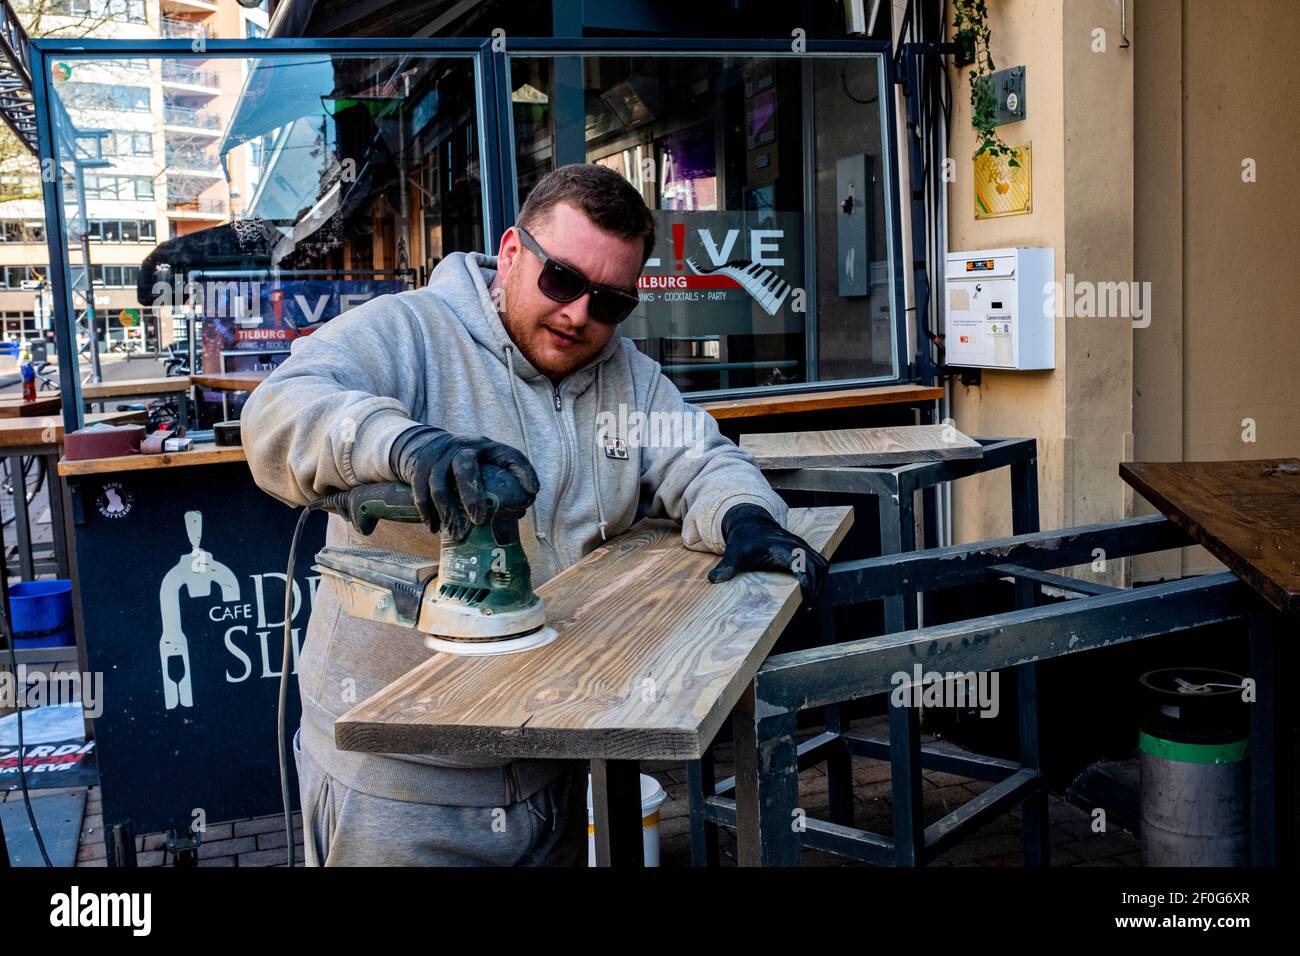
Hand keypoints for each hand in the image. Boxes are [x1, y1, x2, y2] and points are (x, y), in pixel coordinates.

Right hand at [389, 426, 538, 540]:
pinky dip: (428, 513)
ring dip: (448, 512)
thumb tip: (519, 511)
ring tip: (457, 533)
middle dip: (471, 496)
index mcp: (484, 447)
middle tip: (479, 520)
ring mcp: (437, 457)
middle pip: (464, 468)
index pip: (508, 454)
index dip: (522, 471)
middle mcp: (461, 448)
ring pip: (439, 485)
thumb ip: (499, 479)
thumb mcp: (482, 461)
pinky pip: (420, 493)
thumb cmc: (462, 462)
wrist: (422, 444)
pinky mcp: (419, 468)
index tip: (532, 492)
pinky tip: (434, 528)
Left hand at [706, 504, 828, 597]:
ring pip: (823, 565)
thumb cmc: (744, 540)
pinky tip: (809, 592)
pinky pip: (820, 563)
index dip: (808, 579)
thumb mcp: (734, 553)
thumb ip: (727, 566)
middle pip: (818, 566)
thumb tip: (714, 579)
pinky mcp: (805, 550)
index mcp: (782, 548)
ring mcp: (802, 547)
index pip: (803, 562)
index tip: (806, 595)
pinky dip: (820, 577)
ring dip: (821, 583)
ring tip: (809, 600)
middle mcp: (796, 546)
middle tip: (806, 604)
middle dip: (817, 586)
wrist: (750, 522)